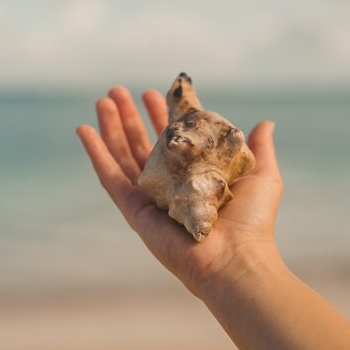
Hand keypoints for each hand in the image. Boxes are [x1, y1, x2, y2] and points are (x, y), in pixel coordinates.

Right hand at [76, 86, 283, 296]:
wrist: (235, 258)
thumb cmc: (252, 222)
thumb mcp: (261, 174)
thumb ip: (258, 148)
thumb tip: (265, 123)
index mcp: (195, 178)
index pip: (172, 141)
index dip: (161, 115)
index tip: (154, 93)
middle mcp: (170, 187)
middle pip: (142, 145)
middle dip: (130, 117)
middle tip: (118, 91)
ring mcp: (150, 199)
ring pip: (122, 156)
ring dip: (111, 127)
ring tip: (103, 99)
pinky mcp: (134, 211)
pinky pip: (109, 178)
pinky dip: (95, 153)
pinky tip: (84, 130)